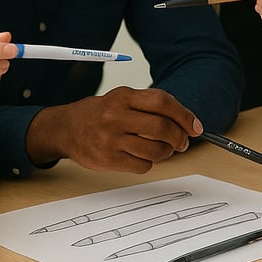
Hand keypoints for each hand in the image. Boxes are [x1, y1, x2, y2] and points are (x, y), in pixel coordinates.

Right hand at [26, 87, 202, 173]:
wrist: (65, 129)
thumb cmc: (99, 113)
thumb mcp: (122, 98)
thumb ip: (150, 105)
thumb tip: (185, 121)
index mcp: (123, 96)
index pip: (163, 102)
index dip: (185, 115)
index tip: (195, 126)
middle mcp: (116, 116)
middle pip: (162, 128)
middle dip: (180, 138)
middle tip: (183, 142)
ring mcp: (111, 139)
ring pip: (155, 150)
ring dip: (167, 152)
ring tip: (164, 150)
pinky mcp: (108, 159)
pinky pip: (142, 165)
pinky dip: (150, 163)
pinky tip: (143, 156)